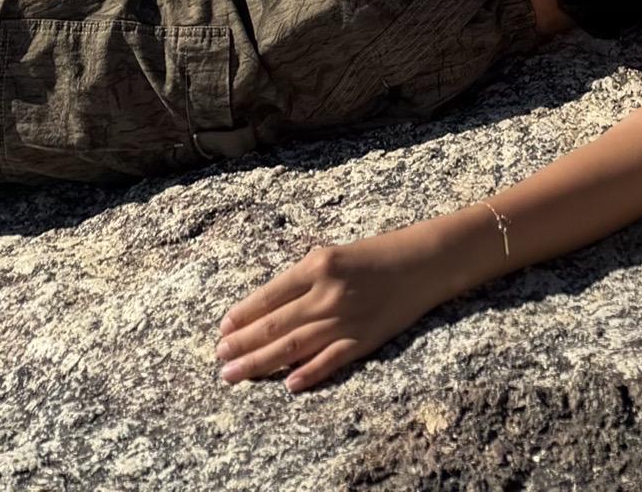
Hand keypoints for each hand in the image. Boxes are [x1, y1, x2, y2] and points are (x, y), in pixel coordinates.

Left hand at [216, 229, 452, 392]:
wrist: (421, 263)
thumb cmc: (374, 255)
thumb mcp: (333, 255)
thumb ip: (302, 280)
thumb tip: (268, 309)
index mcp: (316, 265)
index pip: (269, 296)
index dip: (244, 316)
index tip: (223, 330)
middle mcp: (326, 292)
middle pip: (276, 325)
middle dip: (244, 344)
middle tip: (220, 358)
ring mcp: (345, 318)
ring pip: (294, 346)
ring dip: (261, 363)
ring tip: (235, 374)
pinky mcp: (364, 339)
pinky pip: (331, 360)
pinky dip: (308, 374)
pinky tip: (288, 385)